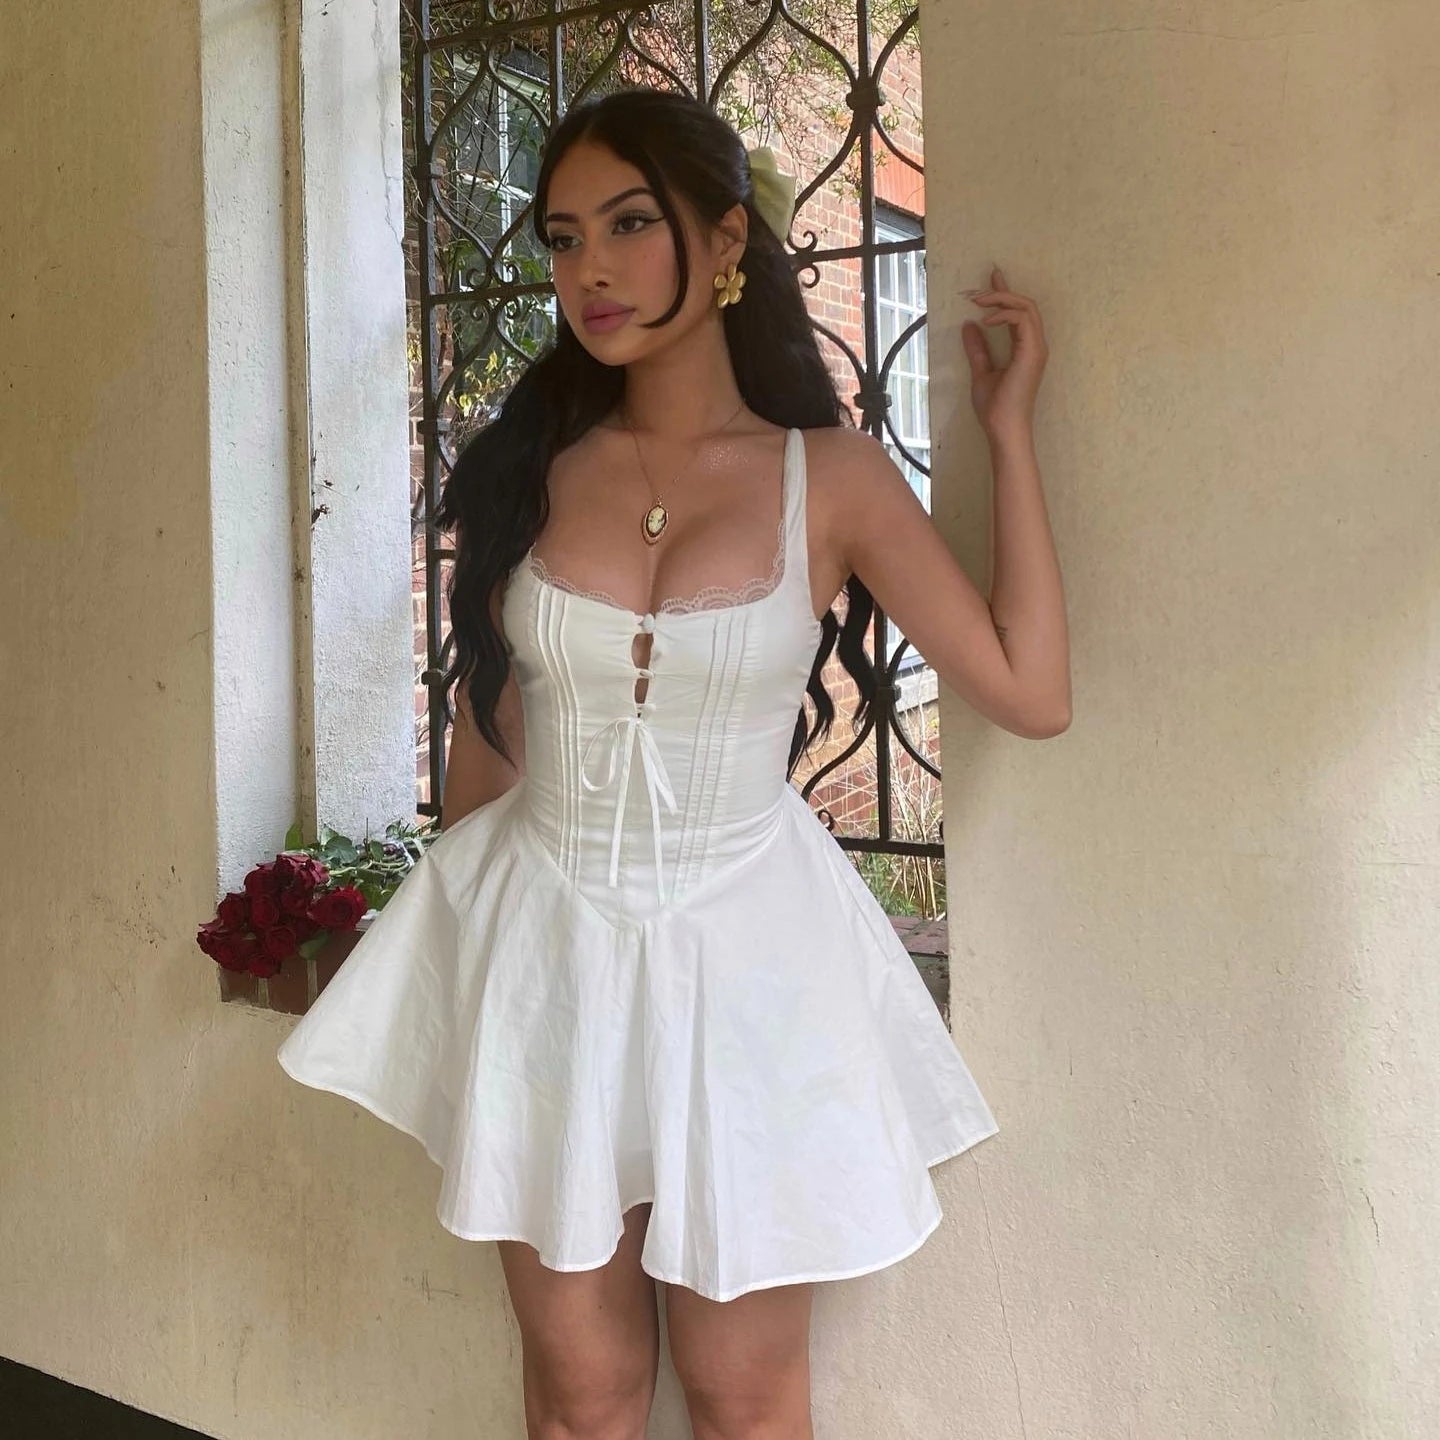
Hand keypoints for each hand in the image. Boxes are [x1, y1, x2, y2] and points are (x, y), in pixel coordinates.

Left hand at [961, 265, 1047, 440]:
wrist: (1003, 428)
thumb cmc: (995, 407)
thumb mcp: (981, 372)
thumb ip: (977, 349)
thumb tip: (968, 325)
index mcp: (1025, 348)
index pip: (1018, 312)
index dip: (1005, 293)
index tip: (993, 276)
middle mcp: (1035, 345)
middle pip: (1025, 304)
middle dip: (1001, 292)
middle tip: (975, 293)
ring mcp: (1037, 348)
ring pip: (1026, 307)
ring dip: (1001, 299)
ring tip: (978, 302)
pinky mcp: (1033, 352)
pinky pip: (1023, 320)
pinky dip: (1004, 314)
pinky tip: (986, 321)